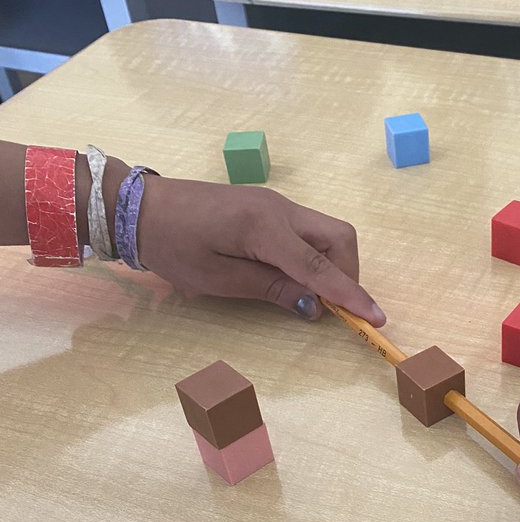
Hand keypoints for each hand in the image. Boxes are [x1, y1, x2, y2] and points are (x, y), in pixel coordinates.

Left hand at [137, 176, 385, 325]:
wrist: (142, 207)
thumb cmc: (173, 246)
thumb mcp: (218, 280)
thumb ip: (271, 289)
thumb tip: (314, 306)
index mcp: (264, 227)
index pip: (320, 266)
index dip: (350, 294)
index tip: (375, 318)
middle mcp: (280, 208)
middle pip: (339, 237)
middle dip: (348, 275)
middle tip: (335, 308)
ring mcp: (277, 203)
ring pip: (329, 231)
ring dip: (335, 265)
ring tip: (316, 296)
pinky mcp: (270, 206)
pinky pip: (310, 230)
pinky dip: (318, 255)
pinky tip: (299, 277)